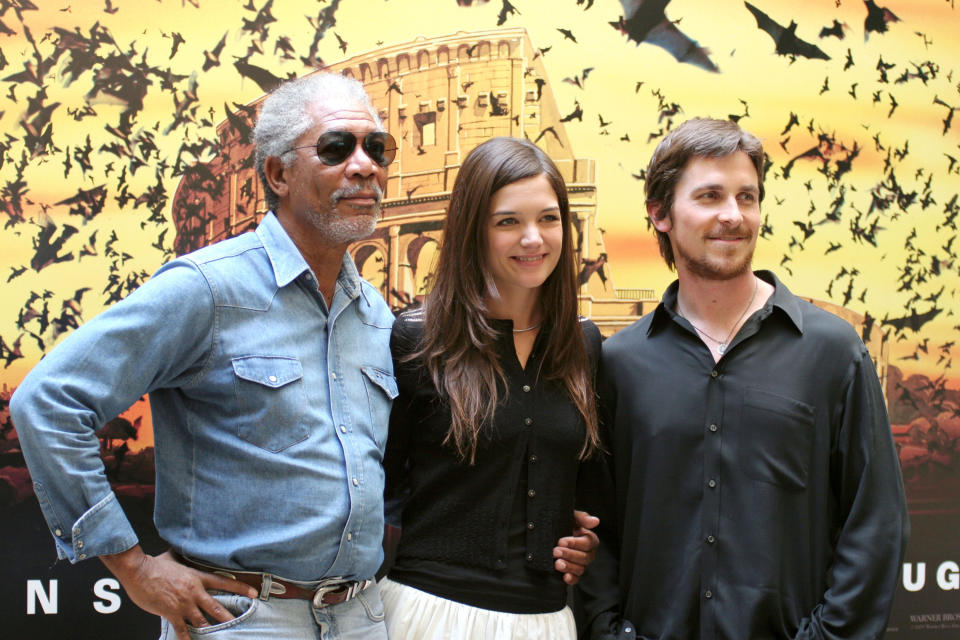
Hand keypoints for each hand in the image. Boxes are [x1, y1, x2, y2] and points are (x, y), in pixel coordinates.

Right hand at [100, 547, 257, 639]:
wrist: (139, 572)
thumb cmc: (153, 565)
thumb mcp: (173, 558)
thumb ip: (182, 557)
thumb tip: (183, 548)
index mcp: (197, 577)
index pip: (224, 582)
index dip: (240, 587)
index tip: (253, 593)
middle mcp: (194, 592)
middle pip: (217, 607)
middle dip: (229, 617)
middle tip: (241, 623)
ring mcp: (184, 604)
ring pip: (203, 621)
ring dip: (212, 630)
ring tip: (221, 636)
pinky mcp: (171, 613)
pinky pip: (182, 630)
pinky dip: (187, 639)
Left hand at [553, 509, 599, 584]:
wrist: (547, 533)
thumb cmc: (562, 523)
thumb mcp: (570, 517)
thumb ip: (582, 518)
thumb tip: (596, 521)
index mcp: (589, 539)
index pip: (588, 543)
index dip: (575, 543)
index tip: (561, 541)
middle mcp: (588, 553)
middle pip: (585, 558)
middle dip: (569, 554)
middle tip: (555, 551)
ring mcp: (581, 565)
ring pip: (580, 569)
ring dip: (569, 566)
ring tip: (557, 563)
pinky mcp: (573, 573)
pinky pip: (576, 579)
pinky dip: (571, 579)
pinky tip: (564, 577)